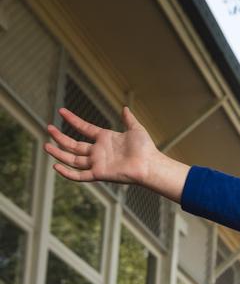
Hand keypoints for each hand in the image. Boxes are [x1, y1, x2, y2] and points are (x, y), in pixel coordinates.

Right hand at [45, 107, 188, 201]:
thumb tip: (125, 108)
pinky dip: (68, 173)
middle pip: (74, 145)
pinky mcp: (99, 174)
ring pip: (73, 159)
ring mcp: (98, 163)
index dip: (73, 120)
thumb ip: (129, 119)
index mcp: (105, 139)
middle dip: (60, 137)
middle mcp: (99, 151)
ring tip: (45, 146)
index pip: (84, 128)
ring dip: (59, 153)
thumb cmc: (146, 149)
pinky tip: (56, 166)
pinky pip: (80, 175)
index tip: (61, 111)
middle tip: (49, 129)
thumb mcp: (136, 129)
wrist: (150, 164)